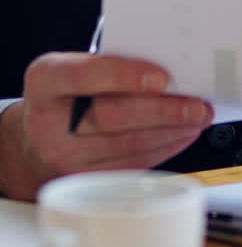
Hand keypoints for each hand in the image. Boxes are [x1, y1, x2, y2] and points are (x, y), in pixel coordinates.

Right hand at [0, 52, 214, 200]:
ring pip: (127, 145)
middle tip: (198, 104)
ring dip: (171, 131)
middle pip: (111, 116)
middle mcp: (47, 121)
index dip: (124, 75)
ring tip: (198, 118)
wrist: (37, 138)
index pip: (84, 75)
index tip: (163, 77)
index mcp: (45, 81)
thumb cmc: (68, 94)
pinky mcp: (82, 181)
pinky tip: (181, 135)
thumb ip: (110, 66)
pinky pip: (130, 164)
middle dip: (162, 110)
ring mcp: (62, 156)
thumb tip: (172, 68)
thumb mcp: (74, 68)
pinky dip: (163, 149)